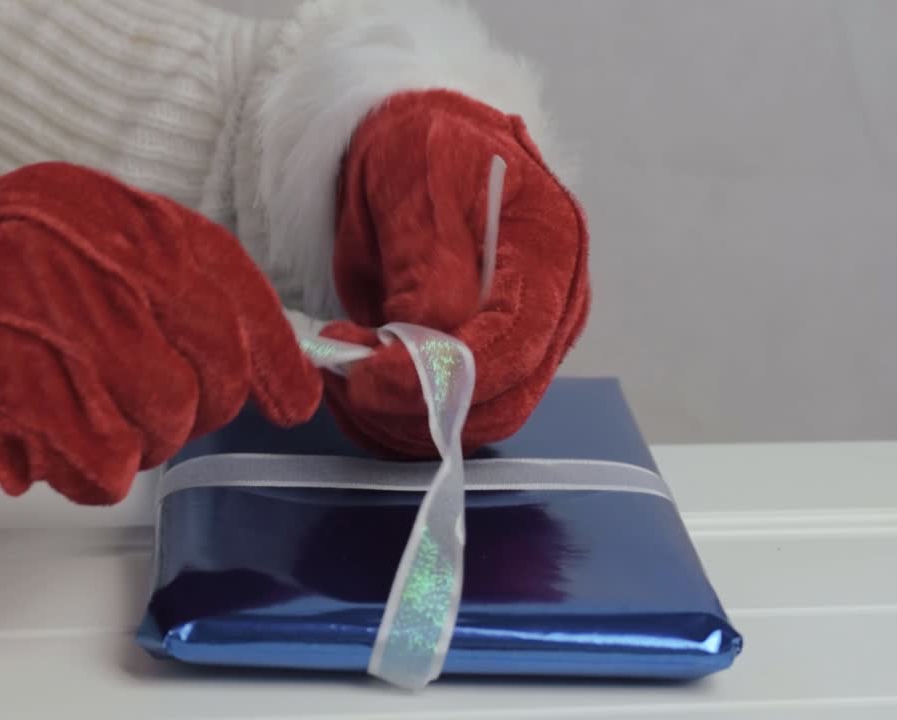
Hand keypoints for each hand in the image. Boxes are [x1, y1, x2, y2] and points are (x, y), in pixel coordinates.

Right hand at [0, 162, 322, 504]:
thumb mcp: (85, 217)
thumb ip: (177, 267)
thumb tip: (269, 348)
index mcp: (117, 222)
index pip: (233, 294)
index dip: (274, 357)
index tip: (293, 394)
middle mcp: (101, 286)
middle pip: (211, 380)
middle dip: (203, 400)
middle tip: (159, 387)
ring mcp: (70, 357)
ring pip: (166, 432)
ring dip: (142, 433)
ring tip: (86, 398)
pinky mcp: (34, 425)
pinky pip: (110, 472)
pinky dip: (94, 465)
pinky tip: (57, 430)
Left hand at [318, 90, 589, 457]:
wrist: (414, 148)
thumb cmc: (423, 149)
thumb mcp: (419, 176)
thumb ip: (430, 258)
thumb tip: (428, 337)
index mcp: (553, 252)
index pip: (510, 347)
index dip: (436, 375)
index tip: (363, 375)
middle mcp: (555, 311)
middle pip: (500, 401)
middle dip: (413, 403)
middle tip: (342, 373)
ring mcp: (527, 345)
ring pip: (473, 422)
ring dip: (400, 419)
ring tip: (341, 376)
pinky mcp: (489, 368)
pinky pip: (449, 420)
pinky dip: (397, 422)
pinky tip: (354, 389)